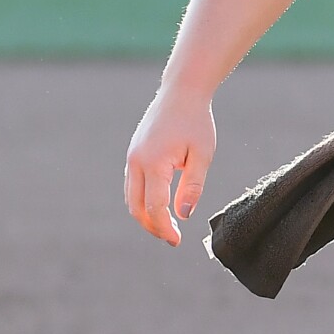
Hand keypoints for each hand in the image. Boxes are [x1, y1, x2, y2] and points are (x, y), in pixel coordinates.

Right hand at [124, 87, 215, 245]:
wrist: (181, 93)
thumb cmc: (196, 122)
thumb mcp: (202, 154)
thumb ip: (193, 185)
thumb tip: (184, 214)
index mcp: (154, 163)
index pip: (155, 207)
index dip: (165, 228)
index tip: (177, 241)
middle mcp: (136, 162)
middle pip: (137, 207)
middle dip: (153, 226)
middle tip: (173, 237)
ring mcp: (131, 158)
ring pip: (131, 198)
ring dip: (146, 215)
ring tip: (167, 225)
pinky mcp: (133, 154)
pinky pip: (133, 185)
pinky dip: (143, 200)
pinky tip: (160, 206)